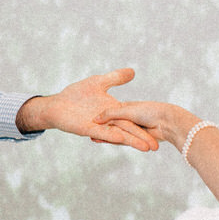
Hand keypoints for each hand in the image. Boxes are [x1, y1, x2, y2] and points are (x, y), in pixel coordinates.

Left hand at [19, 69, 157, 150]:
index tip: (160, 130)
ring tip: (145, 148)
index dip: (145, 126)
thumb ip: (115, 78)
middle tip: (157, 147)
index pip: (133, 120)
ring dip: (131, 141)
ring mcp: (98, 127)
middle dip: (142, 138)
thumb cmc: (76, 95)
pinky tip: (118, 137)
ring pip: (118, 135)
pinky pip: (100, 132)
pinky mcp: (86, 128)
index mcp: (114, 111)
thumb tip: (133, 71)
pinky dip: (108, 134)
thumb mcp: (98, 83)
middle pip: (129, 131)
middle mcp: (108, 122)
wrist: (58, 106)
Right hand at [94, 101, 197, 149]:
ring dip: (104, 135)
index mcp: (126, 107)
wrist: (167, 123)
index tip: (88, 116)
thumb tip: (95, 119)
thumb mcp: (126, 110)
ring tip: (92, 136)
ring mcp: (131, 128)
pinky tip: (102, 140)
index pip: (109, 111)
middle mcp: (128, 118)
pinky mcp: (135, 139)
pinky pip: (120, 140)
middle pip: (110, 123)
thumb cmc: (149, 111)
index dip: (99, 114)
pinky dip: (111, 140)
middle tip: (86, 128)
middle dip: (100, 126)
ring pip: (114, 132)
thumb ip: (110, 114)